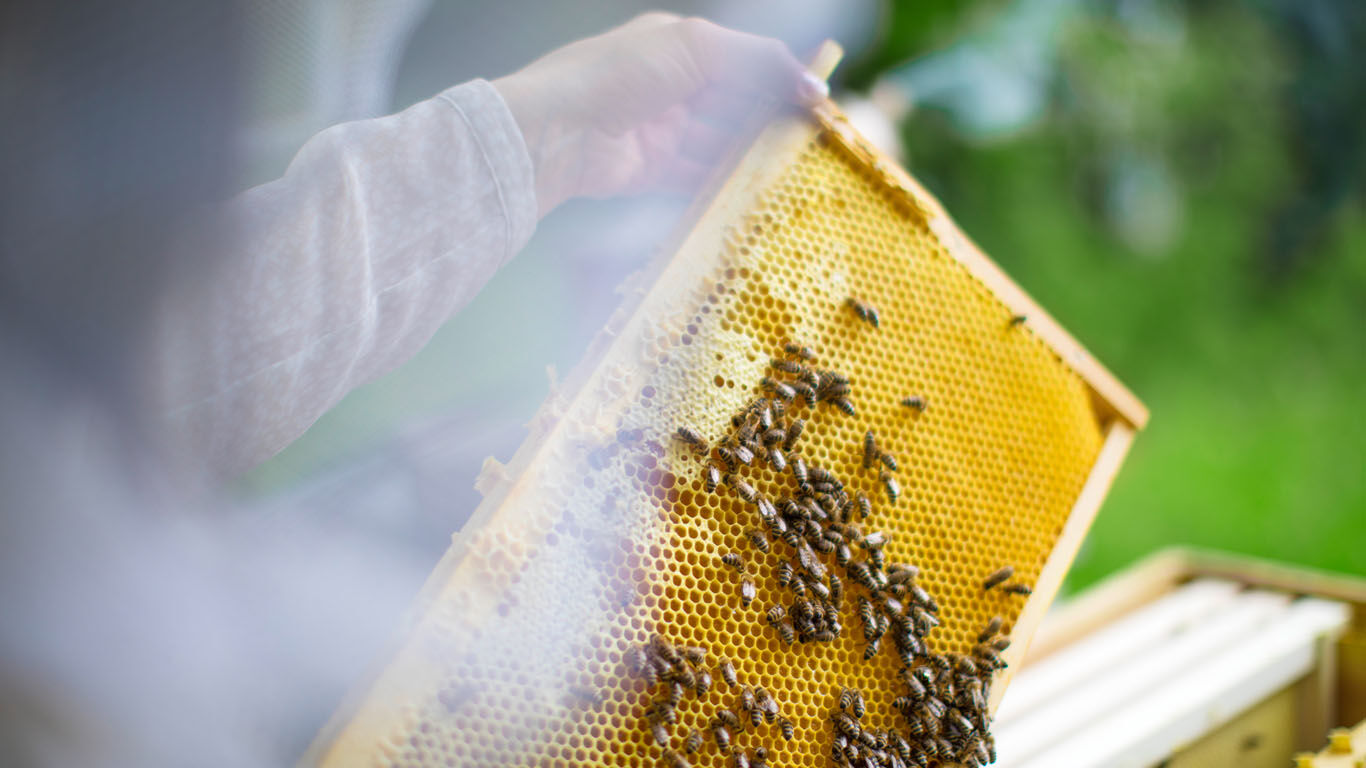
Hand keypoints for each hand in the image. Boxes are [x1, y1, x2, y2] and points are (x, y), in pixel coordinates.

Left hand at [493, 13, 827, 215]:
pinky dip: (724, 186)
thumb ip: (757, 60)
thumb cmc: (620, 73)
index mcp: (680, 47)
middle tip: (810, 142)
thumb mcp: (696, 47)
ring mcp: (662, 130)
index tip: (818, 103)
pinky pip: (697, 179)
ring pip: (720, 145)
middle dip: (771, 122)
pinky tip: (753, 194)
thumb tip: (810, 81)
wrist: (558, 130)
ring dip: (751, 157)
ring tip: (789, 172)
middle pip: (735, 105)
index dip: (781, 80)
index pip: (744, 61)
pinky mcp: (652, 171)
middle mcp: (672, 87)